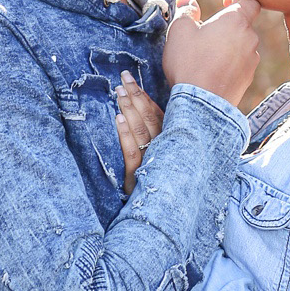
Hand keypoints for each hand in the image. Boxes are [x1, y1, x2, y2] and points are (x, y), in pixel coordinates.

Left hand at [115, 73, 163, 195]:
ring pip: (140, 130)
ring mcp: (153, 160)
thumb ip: (160, 137)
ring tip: (118, 92)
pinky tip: (117, 119)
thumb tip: (142, 114)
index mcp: (171, 141)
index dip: (143, 96)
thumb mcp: (165, 158)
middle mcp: (165, 148)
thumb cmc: (163, 182)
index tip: (131, 81)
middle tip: (122, 77)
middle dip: (134, 95)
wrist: (163, 212)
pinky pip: (132, 151)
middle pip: (149, 117)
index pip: (157, 114)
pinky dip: (125, 134)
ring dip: (129, 109)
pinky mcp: (139, 175)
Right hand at [161, 0, 259, 107]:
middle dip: (226, 27)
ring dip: (228, 47)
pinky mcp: (248, 78)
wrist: (200, 104)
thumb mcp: (180, 31)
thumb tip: (187, 1)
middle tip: (204, 36)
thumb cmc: (189, 63)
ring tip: (205, 57)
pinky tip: (211, 72)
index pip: (250, 1)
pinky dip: (229, 65)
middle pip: (242, 25)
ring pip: (241, 46)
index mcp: (236, 21)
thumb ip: (186, 11)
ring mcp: (252, 60)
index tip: (224, 3)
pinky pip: (240, 64)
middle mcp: (250, 38)